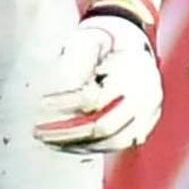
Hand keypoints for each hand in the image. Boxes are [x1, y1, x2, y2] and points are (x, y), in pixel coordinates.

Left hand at [36, 5, 164, 153]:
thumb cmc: (105, 42)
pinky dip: (91, 147)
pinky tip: (68, 144)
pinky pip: (118, 145)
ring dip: (77, 145)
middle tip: (39, 132)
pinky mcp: (145, 125)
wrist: (134, 43)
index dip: (64, 104)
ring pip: (112, 142)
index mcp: (132, 71)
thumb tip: (57, 92)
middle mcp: (145, 96)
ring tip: (49, 141)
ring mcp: (149, 113)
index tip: (41, 104)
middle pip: (104, 127)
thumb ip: (74, 64)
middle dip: (67, 133)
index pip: (94, 99)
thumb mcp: (87, 41)